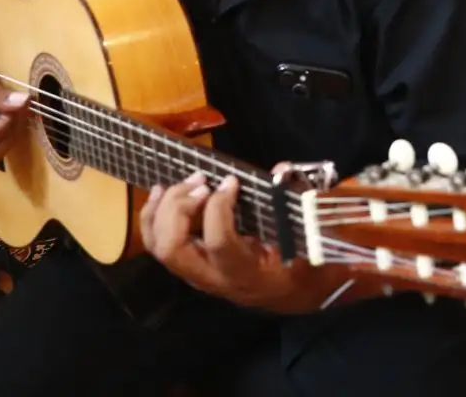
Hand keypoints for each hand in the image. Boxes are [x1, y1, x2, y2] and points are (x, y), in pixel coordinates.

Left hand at [140, 173, 350, 313]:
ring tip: (189, 182)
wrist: (293, 295)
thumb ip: (299, 205)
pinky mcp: (190, 265)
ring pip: (159, 246)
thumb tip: (279, 170)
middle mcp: (214, 278)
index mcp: (247, 274)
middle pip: (173, 248)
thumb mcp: (311, 240)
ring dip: (165, 208)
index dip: (218, 208)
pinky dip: (153, 215)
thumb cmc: (306, 265)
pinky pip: (157, 244)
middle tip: (203, 183)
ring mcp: (197, 274)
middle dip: (179, 208)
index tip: (232, 181)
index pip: (218, 244)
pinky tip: (163, 191)